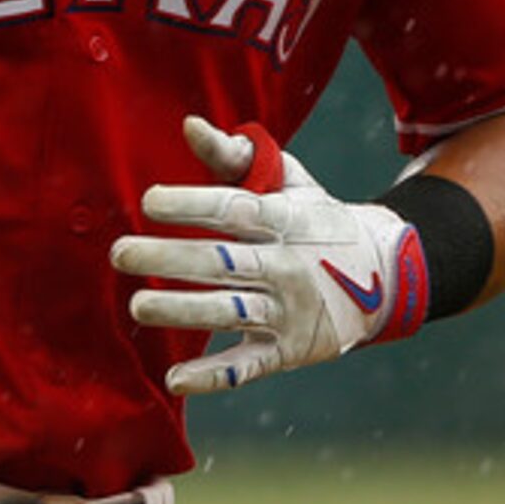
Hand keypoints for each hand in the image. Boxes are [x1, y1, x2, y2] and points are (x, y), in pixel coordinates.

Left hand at [111, 115, 426, 396]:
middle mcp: (286, 265)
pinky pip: (246, 366)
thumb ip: (235, 154)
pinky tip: (175, 378)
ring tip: (137, 306)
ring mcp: (287, 311)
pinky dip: (212, 376)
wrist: (384, 274)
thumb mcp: (288, 179)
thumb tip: (188, 126)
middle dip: (168, 259)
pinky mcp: (287, 349)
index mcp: (286, 219)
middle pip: (222, 263)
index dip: (192, 204)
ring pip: (228, 313)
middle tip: (120, 254)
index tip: (149, 200)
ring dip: (182, 311)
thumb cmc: (316, 218)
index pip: (235, 209)